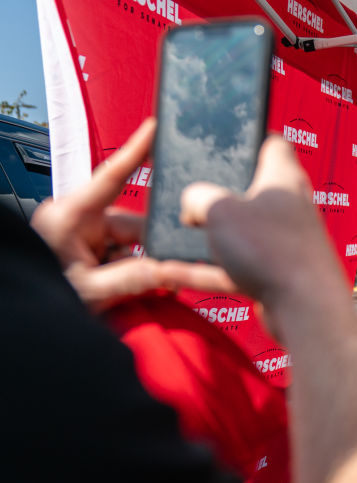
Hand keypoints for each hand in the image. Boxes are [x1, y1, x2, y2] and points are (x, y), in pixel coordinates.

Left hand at [30, 118, 234, 310]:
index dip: (136, 151)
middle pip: (132, 225)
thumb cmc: (40, 291)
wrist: (17, 312)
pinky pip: (120, 253)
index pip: (112, 177)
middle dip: (145, 253)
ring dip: (134, 267)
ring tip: (118, 290)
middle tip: (155, 279)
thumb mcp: (91, 291)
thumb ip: (134, 279)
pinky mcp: (85, 248)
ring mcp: (81, 233)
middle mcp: (77, 219)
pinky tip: (116, 287)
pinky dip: (125, 271)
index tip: (154, 128)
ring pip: (130, 243)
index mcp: (71, 216)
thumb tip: (172, 270)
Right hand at [180, 135, 340, 308]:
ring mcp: (282, 242)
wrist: (305, 309)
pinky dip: (204, 270)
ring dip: (206, 236)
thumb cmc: (271, 249)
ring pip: (239, 232)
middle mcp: (288, 207)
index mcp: (283, 177)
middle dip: (218, 191)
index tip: (227, 139)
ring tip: (170, 233)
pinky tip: (169, 272)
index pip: (273, 143)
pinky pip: (233, 267)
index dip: (250, 136)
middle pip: (250, 190)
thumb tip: (192, 203)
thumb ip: (197, 197)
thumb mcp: (219, 210)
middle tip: (187, 190)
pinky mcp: (275, 274)